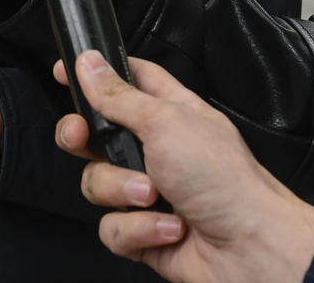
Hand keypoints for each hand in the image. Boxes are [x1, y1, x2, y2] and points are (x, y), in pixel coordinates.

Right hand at [55, 51, 313, 282]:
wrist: (249, 249)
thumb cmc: (226, 180)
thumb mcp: (167, 122)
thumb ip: (120, 96)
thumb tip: (89, 64)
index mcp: (169, 112)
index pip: (125, 80)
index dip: (94, 74)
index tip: (64, 71)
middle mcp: (155, 150)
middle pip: (96, 135)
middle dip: (83, 138)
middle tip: (84, 138)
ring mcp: (148, 192)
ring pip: (97, 184)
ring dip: (123, 190)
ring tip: (156, 195)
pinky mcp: (144, 232)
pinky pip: (112, 227)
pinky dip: (138, 229)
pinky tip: (168, 227)